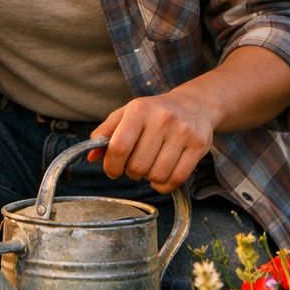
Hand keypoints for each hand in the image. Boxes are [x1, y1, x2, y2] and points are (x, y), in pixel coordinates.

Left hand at [86, 91, 216, 193]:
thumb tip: (90, 157)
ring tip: (150, 166)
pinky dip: (164, 184)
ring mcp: (183, 132)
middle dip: (131, 172)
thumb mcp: (125, 115)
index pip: (119, 147)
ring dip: (149, 178)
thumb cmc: (152, 113)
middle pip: (138, 166)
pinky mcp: (199, 146)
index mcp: (139, 110)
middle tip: (134, 166)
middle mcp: (162, 119)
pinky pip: (176, 179)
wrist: (192, 105)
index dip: (111, 166)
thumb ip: (105, 133)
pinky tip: (162, 174)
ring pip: (157, 175)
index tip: (112, 170)